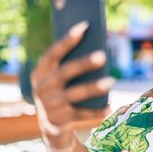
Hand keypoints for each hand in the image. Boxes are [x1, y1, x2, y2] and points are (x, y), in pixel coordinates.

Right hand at [31, 21, 113, 137]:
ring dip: (93, 87)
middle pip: (65, 72)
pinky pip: (81, 114)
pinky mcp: (58, 121)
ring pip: (74, 94)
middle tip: (103, 55)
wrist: (50, 125)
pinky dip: (96, 111)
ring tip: (111, 81)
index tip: (85, 26)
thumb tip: (98, 49)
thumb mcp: (59, 78)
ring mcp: (49, 105)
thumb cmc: (61, 92)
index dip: (68, 39)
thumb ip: (71, 64)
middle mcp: (42, 88)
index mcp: (40, 72)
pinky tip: (110, 106)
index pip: (53, 52)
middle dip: (84, 63)